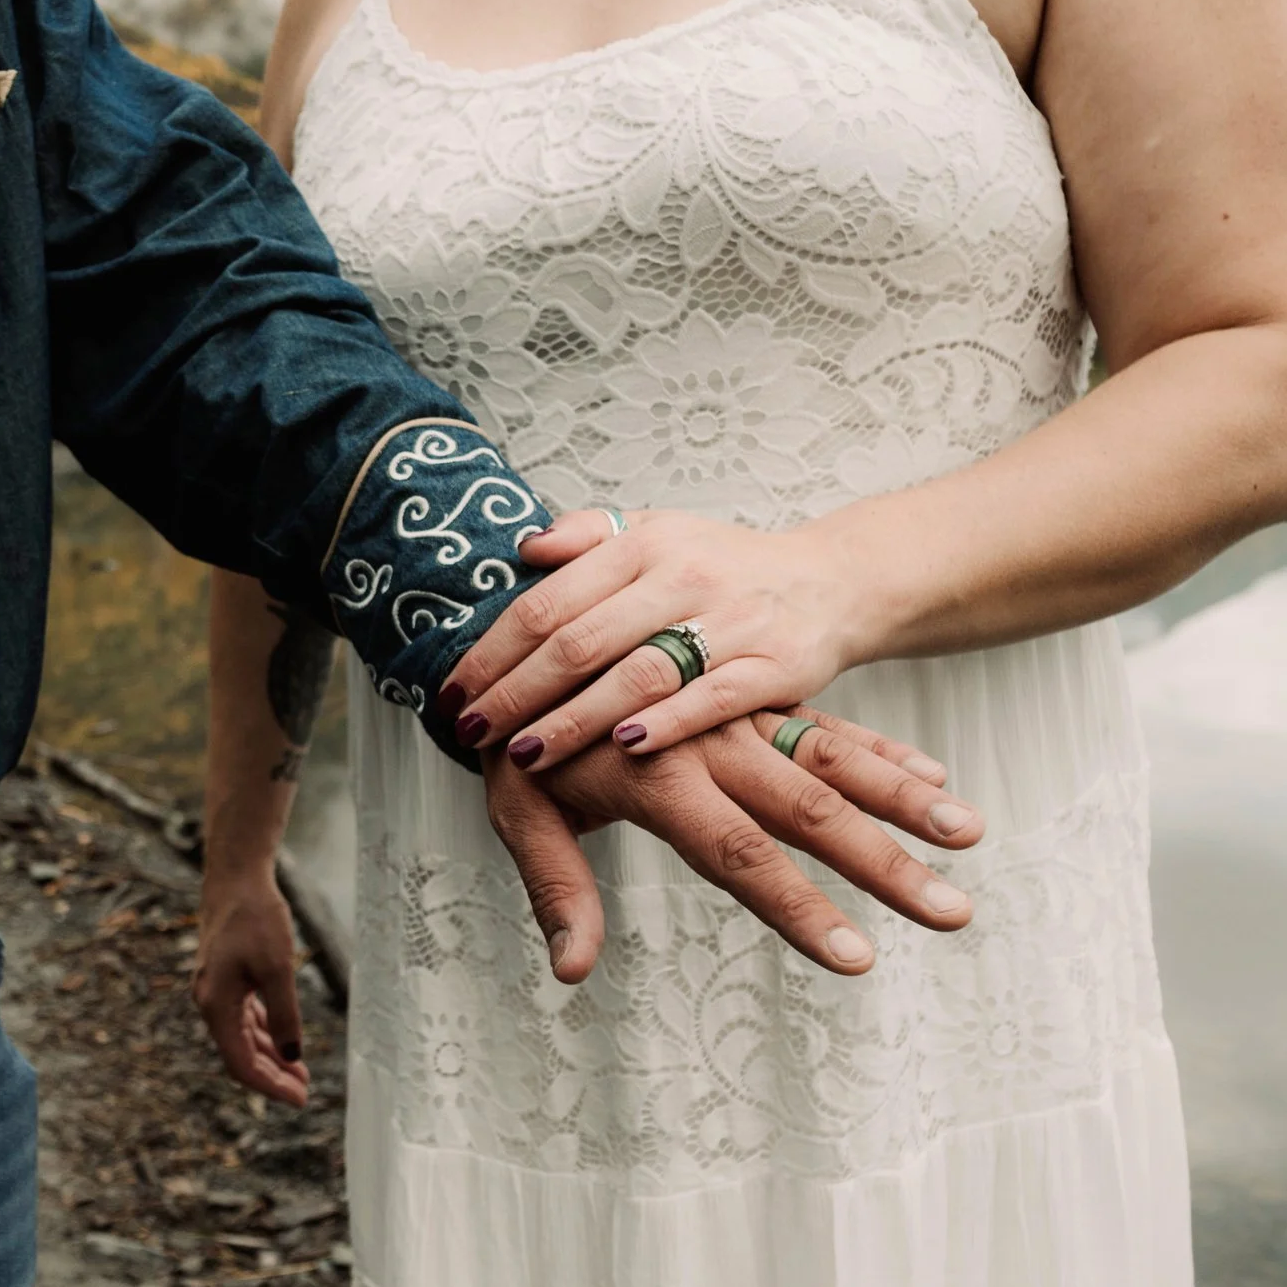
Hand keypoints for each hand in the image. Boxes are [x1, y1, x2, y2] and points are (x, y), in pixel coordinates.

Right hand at [191, 867, 311, 1107]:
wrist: (236, 877)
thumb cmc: (256, 918)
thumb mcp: (278, 968)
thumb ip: (285, 1014)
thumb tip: (293, 1055)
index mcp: (216, 1005)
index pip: (241, 1063)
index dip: (270, 1085)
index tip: (300, 1099)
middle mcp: (210, 1002)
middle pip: (240, 1055)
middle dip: (273, 1076)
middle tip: (305, 1092)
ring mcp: (217, 990)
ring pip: (243, 1038)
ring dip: (271, 1056)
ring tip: (300, 1073)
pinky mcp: (227, 978)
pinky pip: (245, 1018)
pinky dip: (266, 1033)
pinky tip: (284, 1040)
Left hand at [442, 509, 873, 770]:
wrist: (833, 581)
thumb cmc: (725, 568)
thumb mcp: (658, 533)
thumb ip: (588, 538)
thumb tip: (523, 548)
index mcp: (643, 545)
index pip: (549, 602)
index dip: (494, 651)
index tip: (452, 691)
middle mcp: (683, 577)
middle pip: (581, 641)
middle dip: (517, 692)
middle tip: (469, 732)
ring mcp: (730, 622)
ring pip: (638, 673)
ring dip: (575, 719)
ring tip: (525, 754)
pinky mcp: (774, 665)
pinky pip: (711, 698)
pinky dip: (666, 725)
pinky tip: (623, 749)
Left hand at [486, 707, 985, 982]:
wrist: (525, 645)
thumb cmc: (515, 741)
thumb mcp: (516, 810)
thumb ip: (554, 886)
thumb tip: (573, 970)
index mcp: (656, 775)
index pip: (738, 854)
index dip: (797, 909)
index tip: (856, 959)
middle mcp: (708, 743)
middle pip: (809, 809)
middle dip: (885, 863)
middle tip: (954, 912)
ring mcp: (736, 719)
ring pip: (832, 759)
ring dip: (903, 800)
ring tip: (971, 835)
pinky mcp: (749, 703)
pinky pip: (825, 726)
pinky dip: (880, 752)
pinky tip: (936, 777)